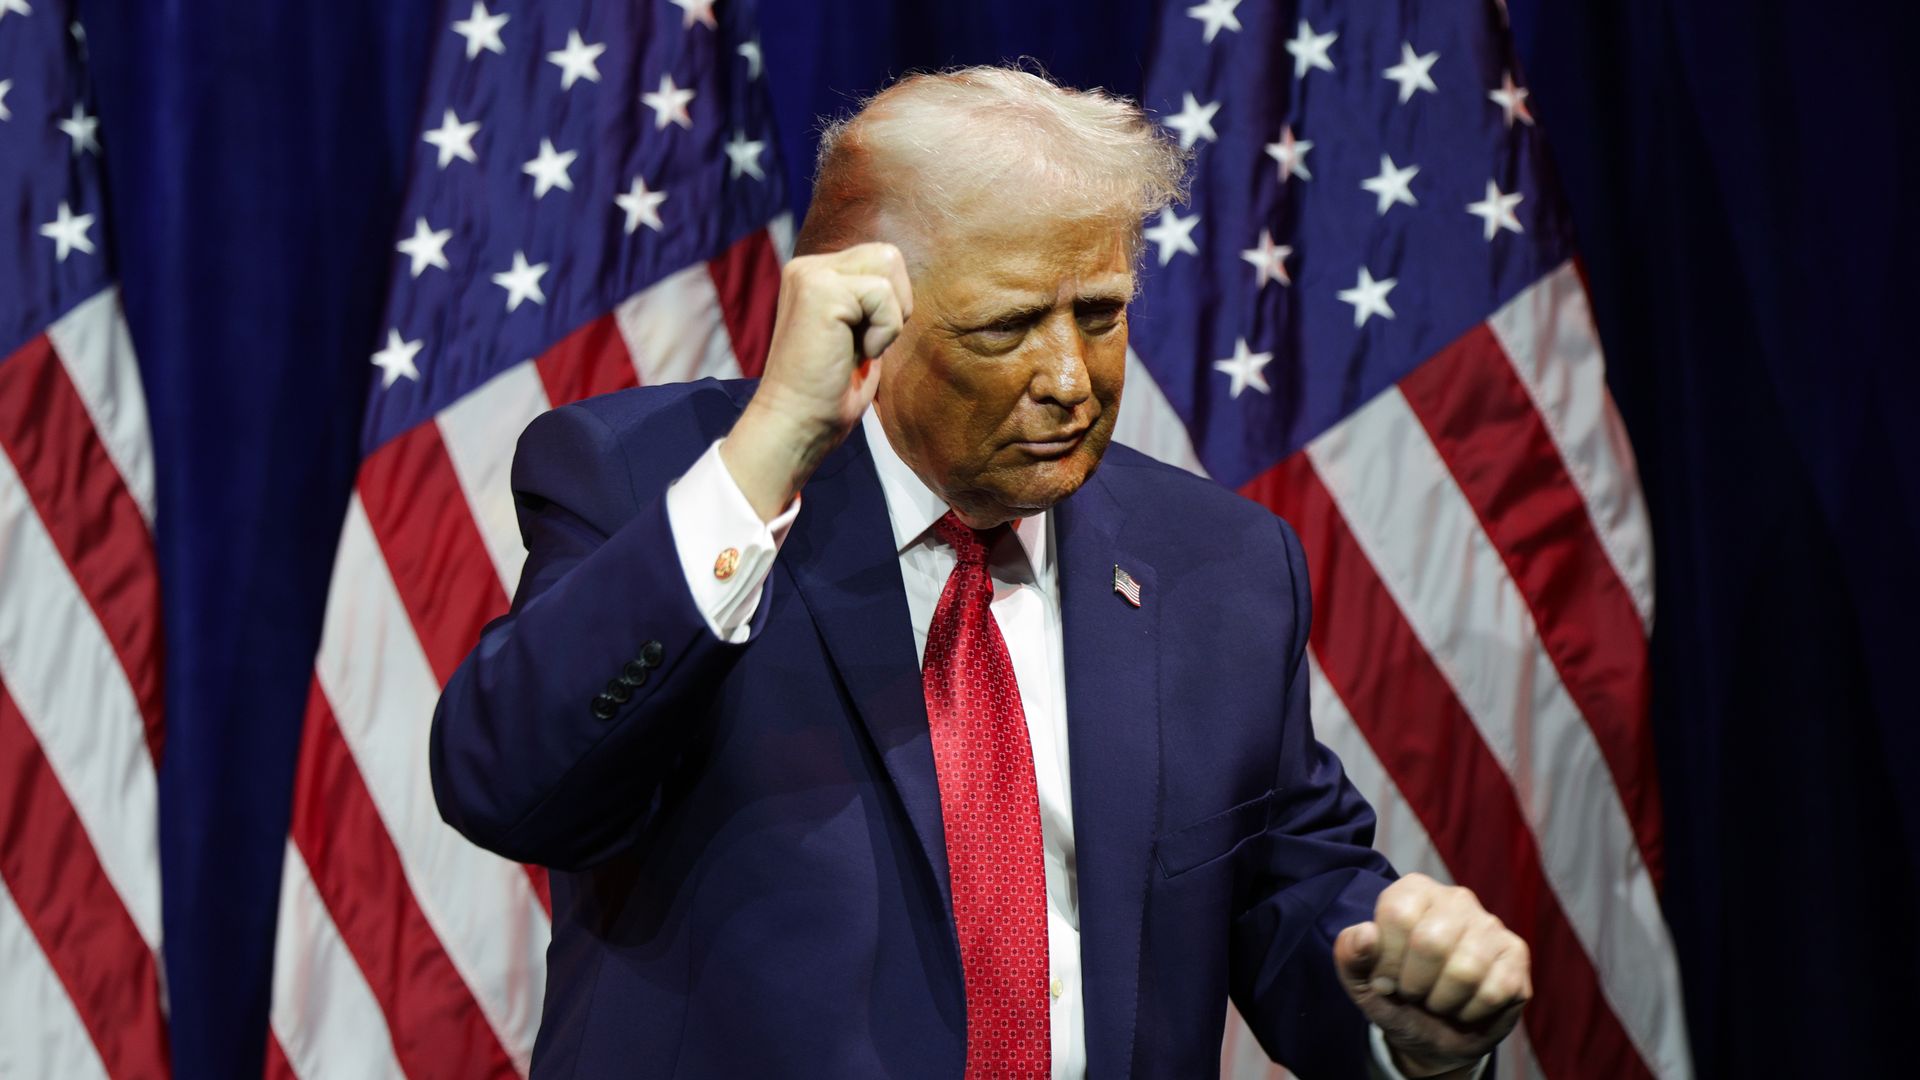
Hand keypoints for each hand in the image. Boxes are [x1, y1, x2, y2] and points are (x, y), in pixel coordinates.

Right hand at [721, 242, 913, 519]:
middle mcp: (807, 267)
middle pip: (888, 256)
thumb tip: (902, 285)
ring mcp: (810, 275)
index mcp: (814, 275)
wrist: (796, 425)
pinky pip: (883, 294)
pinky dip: (883, 331)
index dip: (889, 307)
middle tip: (866, 345)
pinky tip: (856, 353)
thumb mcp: (856, 335)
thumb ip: (871, 303)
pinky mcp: (819, 289)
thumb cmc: (828, 394)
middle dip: (894, 305)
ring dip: (889, 316)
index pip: (880, 262)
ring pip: (887, 266)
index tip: (860, 345)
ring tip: (858, 347)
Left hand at [1333, 874, 1530, 1077]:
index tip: (1385, 979)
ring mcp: (1491, 925)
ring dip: (1443, 1002)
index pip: (1398, 914)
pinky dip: (1471, 1012)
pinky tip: (1466, 1006)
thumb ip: (1350, 955)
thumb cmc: (1396, 997)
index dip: (1388, 960)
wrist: (1434, 1035)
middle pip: (1431, 941)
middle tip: (1414, 994)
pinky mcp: (1517, 954)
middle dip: (1415, 984)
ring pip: (1466, 970)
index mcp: (1413, 891)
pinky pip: (1494, 991)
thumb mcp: (1362, 981)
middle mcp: (1456, 898)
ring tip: (1439, 1000)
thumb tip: (1365, 935)